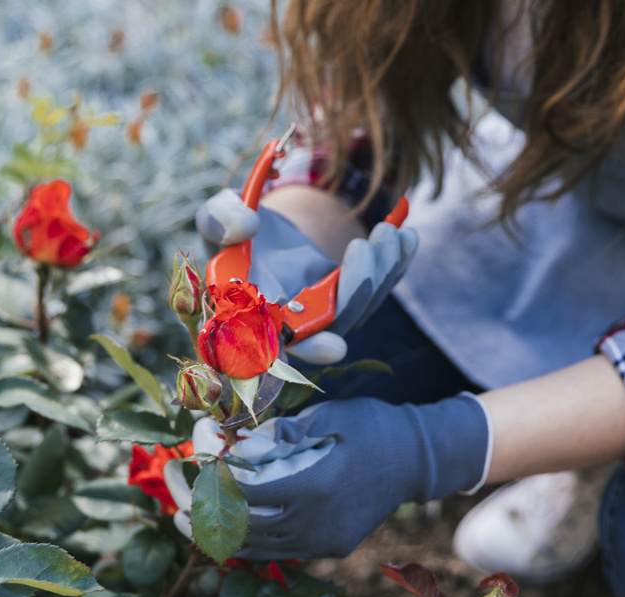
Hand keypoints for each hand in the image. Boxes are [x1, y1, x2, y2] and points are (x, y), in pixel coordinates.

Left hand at [176, 395, 490, 559]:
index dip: (217, 484)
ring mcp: (325, 541)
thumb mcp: (327, 416)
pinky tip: (233, 527)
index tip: (196, 469)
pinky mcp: (331, 548)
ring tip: (192, 522)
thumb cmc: (372, 427)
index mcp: (315, 486)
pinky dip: (254, 541)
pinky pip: (282, 551)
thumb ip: (282, 433)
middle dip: (209, 518)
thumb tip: (239, 445)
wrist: (418, 459)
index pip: (249, 495)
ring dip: (225, 535)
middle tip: (177, 508)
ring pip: (261, 548)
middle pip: (247, 530)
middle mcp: (317, 522)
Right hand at [195, 191, 418, 364]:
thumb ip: (220, 220)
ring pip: (360, 309)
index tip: (333, 346)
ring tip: (387, 232)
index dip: (305, 351)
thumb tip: (247, 227)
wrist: (263, 225)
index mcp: (252, 318)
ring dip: (380, 272)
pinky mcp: (349, 300)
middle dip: (355, 293)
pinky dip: (396, 264)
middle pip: (332, 328)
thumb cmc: (235, 229)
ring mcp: (324, 316)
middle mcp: (291, 327)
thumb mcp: (218, 217)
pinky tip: (406, 237)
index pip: (277, 348)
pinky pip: (378, 290)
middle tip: (363, 248)